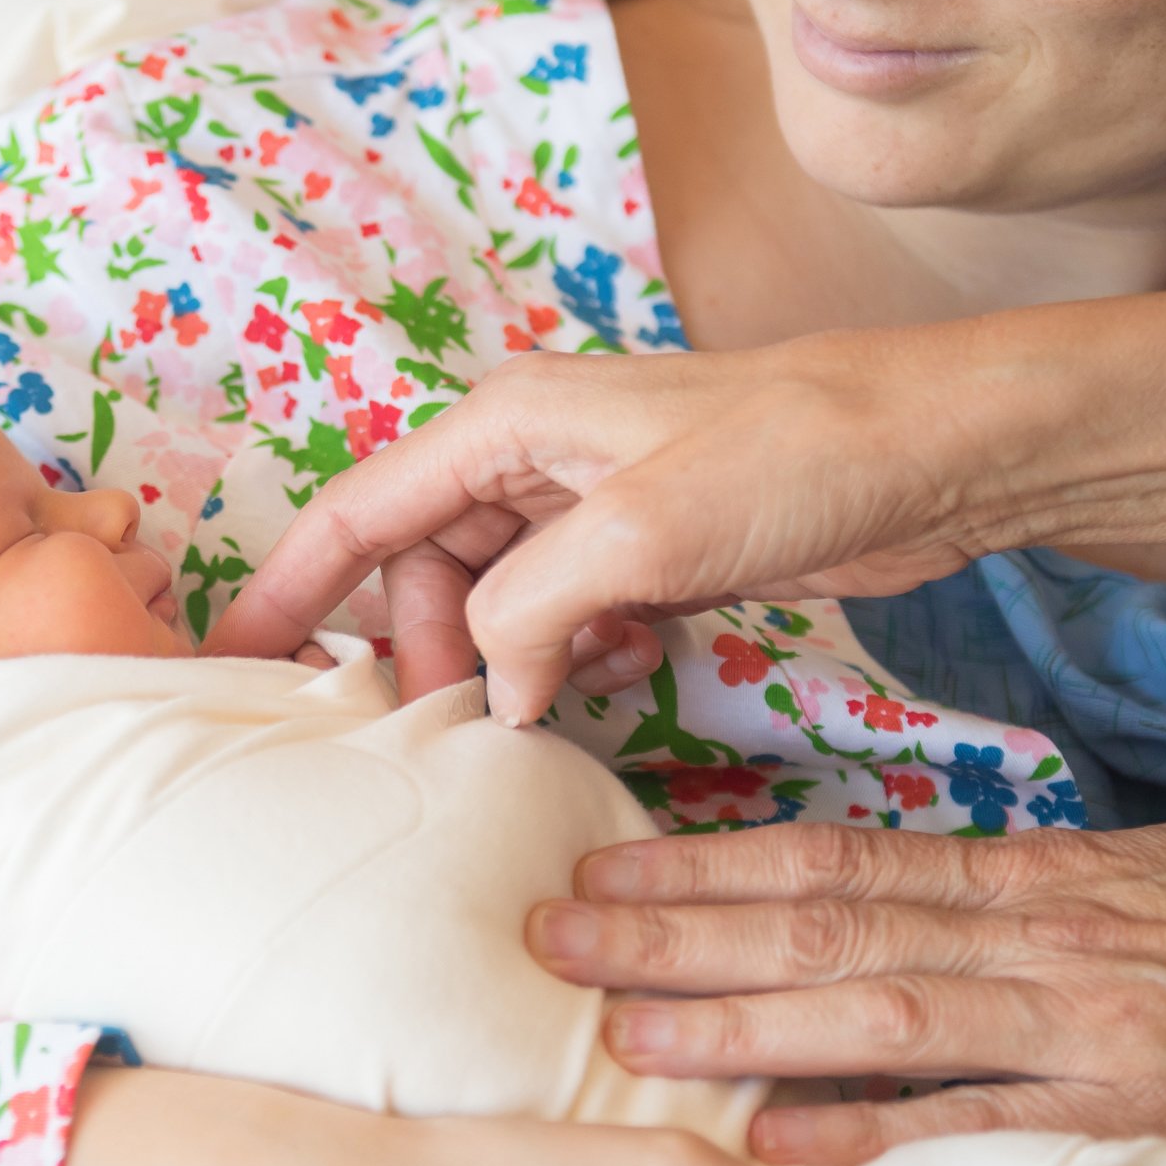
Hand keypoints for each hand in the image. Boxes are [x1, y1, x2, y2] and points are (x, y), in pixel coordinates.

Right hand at [206, 339, 999, 722]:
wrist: (937, 451)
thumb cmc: (793, 456)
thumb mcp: (639, 535)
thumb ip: (528, 611)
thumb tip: (489, 691)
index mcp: (500, 425)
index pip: (356, 513)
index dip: (287, 590)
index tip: (228, 668)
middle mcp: (528, 459)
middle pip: (422, 576)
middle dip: (430, 657)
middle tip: (457, 740)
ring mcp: (588, 506)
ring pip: (496, 608)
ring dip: (515, 666)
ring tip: (562, 701)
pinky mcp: (645, 550)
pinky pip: (568, 622)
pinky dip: (579, 660)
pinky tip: (631, 670)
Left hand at [529, 820, 1165, 1165]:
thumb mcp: (1122, 884)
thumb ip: (996, 904)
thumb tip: (872, 916)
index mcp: (1022, 874)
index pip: (829, 860)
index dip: (703, 865)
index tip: (602, 867)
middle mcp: (1030, 931)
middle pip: (820, 924)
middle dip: (677, 930)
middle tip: (556, 935)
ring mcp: (1082, 1015)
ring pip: (878, 1007)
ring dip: (740, 1020)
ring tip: (626, 1027)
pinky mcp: (1143, 1102)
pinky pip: (984, 1119)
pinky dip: (876, 1129)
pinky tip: (777, 1137)